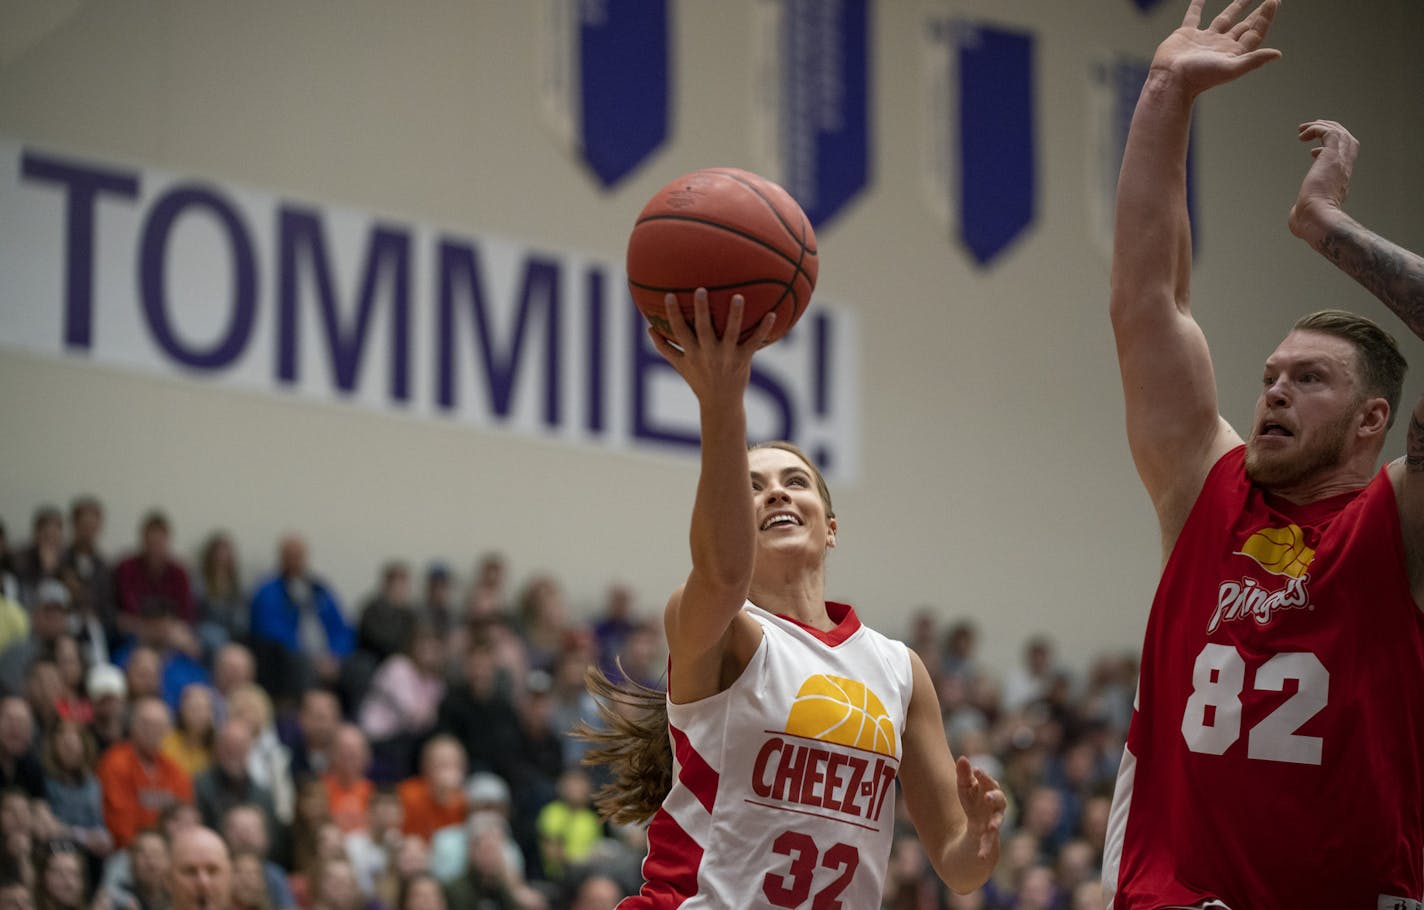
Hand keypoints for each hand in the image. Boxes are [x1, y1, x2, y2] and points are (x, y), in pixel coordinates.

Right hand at [647, 289, 775, 401]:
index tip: (669, 295)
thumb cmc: (699, 380)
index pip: (679, 331)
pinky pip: (754, 342)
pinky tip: (772, 313)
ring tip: (738, 296)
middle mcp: (708, 354)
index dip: (673, 314)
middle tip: (700, 289)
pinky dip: (764, 329)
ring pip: (731, 333)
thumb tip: (648, 328)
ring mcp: (726, 356)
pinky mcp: (743, 359)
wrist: (721, 403)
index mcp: (691, 353)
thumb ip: (664, 347)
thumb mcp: (679, 365)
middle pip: (703, 329)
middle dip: (701, 310)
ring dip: (735, 315)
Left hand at [955, 757, 1005, 862]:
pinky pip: (989, 843)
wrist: (978, 826)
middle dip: (994, 797)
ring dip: (995, 824)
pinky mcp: (989, 836)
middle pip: (999, 799)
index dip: (984, 777)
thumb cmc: (972, 800)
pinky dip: (985, 850)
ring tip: (991, 827)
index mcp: (990, 790)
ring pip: (997, 822)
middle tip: (987, 796)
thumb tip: (963, 758)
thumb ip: (964, 774)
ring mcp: (994, 821)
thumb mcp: (964, 788)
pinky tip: (981, 858)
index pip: (990, 782)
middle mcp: (995, 806)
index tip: (976, 771)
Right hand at [1151, 0, 1281, 96]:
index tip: (1273, 1)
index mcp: (1233, 53)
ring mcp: (1204, 39)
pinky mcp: (1186, 35)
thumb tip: (1278, 54)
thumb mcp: (1230, 69)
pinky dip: (1197, 4)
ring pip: (1224, 18)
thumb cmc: (1199, 77)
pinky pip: (1194, 16)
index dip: (1266, 17)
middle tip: (1271, 0)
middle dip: (1258, 13)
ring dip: (1236, 6)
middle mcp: (1221, 45)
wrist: (1169, 80)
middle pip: (1245, 26)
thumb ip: (1253, 60)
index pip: (1255, 32)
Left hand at [1289, 119, 1358, 242]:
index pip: (1343, 158)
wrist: (1317, 219)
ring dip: (1321, 126)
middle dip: (1330, 130)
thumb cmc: (1309, 223)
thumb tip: (1295, 217)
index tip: (1313, 153)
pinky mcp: (1332, 156)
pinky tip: (1302, 136)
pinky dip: (1316, 129)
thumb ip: (1302, 211)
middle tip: (1311, 129)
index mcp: (1339, 181)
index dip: (1329, 151)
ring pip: (1339, 133)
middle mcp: (1344, 169)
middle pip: (1347, 140)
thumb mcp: (1306, 214)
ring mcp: (1340, 162)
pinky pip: (1329, 132)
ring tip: (1302, 129)